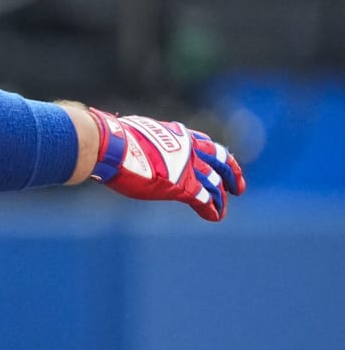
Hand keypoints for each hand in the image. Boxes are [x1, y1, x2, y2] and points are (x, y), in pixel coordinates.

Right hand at [87, 109, 245, 221]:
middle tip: (238, 188)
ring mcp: (188, 169)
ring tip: (222, 208)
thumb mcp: (139, 133)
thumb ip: (148, 141)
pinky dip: (211, 209)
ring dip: (221, 197)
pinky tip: (215, 216)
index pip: (207, 145)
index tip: (221, 163)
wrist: (113, 145)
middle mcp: (189, 150)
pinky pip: (204, 200)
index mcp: (179, 136)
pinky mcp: (182, 186)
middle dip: (232, 175)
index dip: (217, 157)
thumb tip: (133, 144)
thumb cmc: (115, 138)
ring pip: (215, 184)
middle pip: (221, 162)